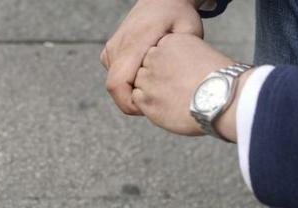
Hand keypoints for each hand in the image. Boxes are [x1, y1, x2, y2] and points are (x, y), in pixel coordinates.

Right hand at [101, 0, 204, 114]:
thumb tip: (175, 84)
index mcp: (134, 43)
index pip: (117, 84)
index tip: (150, 107)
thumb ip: (179, 58)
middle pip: (114, 88)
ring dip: (132, 91)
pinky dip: (129, 83)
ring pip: (115, 84)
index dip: (130, 104)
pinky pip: (115, 76)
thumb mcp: (188, 33)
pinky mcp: (109, 52)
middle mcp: (117, 46)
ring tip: (155, 84)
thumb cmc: (178, 15)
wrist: (161, 0)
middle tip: (158, 100)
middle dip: (134, 101)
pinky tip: (147, 76)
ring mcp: (111, 49)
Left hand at [132, 33, 244, 139]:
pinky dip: (149, 104)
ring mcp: (149, 79)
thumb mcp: (200, 55)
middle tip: (175, 89)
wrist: (222, 99)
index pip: (157, 52)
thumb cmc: (219, 80)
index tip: (179, 75)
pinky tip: (167, 106)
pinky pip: (138, 100)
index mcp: (171, 41)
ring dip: (152, 92)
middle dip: (157, 78)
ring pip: (140, 84)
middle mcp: (156, 56)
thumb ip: (181, 58)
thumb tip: (173, 69)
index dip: (167, 67)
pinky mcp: (146, 100)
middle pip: (146, 67)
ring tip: (173, 99)